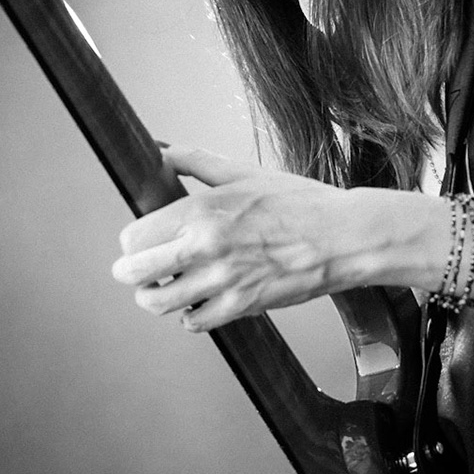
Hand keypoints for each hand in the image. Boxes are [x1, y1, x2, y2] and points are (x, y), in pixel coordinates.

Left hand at [111, 145, 354, 331]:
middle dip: (129, 273)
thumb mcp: (246, 173)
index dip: (131, 242)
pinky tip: (197, 302)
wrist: (343, 237)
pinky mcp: (241, 306)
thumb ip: (198, 163)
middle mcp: (205, 246)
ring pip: (158, 304)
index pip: (134, 237)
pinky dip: (188, 315)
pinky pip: (194, 322)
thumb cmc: (300, 202)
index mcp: (202, 210)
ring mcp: (222, 281)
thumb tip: (165, 151)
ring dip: (153, 298)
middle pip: (135, 273)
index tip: (139, 243)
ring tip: (161, 290)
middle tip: (136, 271)